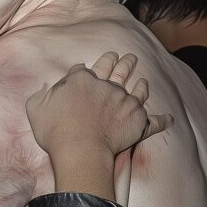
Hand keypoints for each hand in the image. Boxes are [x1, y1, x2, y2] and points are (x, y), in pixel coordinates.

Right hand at [26, 52, 171, 162]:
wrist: (80, 149)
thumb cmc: (56, 130)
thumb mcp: (37, 108)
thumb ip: (41, 95)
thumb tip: (46, 87)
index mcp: (83, 80)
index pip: (86, 70)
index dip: (87, 69)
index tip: (89, 69)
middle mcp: (107, 86)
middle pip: (117, 70)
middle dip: (123, 62)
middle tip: (129, 57)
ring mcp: (125, 102)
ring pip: (138, 89)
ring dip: (142, 84)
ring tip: (144, 80)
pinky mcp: (138, 122)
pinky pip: (153, 121)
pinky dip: (162, 121)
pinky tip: (170, 119)